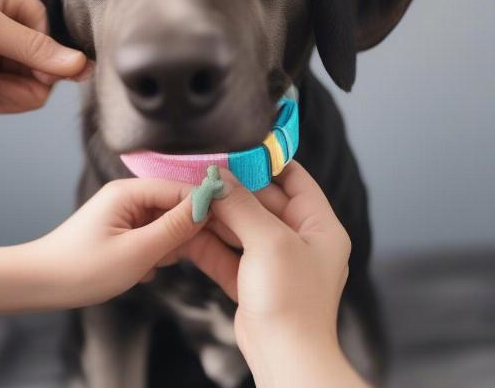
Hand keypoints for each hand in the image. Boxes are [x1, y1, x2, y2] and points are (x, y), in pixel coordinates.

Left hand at [0, 0, 90, 111]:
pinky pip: (12, 98)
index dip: (50, 62)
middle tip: (1, 85)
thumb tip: (81, 64)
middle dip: (31, 83)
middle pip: (46, 67)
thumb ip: (34, 48)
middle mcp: (11, 29)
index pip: (53, 39)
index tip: (36, 76)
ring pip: (32, 86)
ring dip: (14, 96)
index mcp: (16, 4)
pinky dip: (1, 102)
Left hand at [34, 178, 201, 307]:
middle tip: (172, 257)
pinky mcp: (122, 230)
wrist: (39, 285)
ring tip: (146, 267)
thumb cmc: (82, 269)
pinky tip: (138, 271)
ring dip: (164, 248)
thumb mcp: (137, 252)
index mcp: (129, 191)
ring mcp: (125, 213)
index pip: (180, 189)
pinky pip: (151, 237)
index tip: (228, 227)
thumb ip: (175, 227)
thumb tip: (207, 205)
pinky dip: (152, 255)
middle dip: (180, 234)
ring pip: (165, 225)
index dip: (205, 207)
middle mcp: (128, 196)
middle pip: (174, 206)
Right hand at [179, 162, 364, 386]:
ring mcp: (275, 261)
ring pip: (243, 226)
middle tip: (205, 176)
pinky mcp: (253, 279)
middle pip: (264, 201)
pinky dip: (211, 242)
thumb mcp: (269, 241)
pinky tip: (190, 230)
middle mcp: (300, 240)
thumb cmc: (292, 301)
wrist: (284, 359)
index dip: (269, 163)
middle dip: (234, 190)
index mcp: (319, 226)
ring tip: (192, 198)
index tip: (238, 150)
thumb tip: (219, 177)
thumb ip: (242, 205)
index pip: (295, 179)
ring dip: (219, 215)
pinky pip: (230, 252)